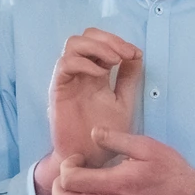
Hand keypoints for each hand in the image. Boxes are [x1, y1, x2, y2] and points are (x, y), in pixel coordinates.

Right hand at [44, 28, 142, 171]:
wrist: (89, 158)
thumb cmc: (104, 134)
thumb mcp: (123, 102)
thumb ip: (128, 79)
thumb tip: (136, 54)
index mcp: (96, 73)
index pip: (102, 42)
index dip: (118, 41)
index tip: (135, 54)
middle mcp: (81, 72)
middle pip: (86, 36)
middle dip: (108, 39)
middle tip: (125, 53)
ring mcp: (69, 79)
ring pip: (73, 44)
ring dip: (96, 46)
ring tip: (114, 61)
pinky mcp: (58, 90)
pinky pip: (65, 65)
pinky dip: (83, 62)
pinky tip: (100, 74)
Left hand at [50, 129, 194, 194]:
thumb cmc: (170, 171)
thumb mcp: (147, 146)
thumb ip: (117, 139)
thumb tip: (94, 133)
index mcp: (116, 183)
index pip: (70, 180)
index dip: (67, 166)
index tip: (80, 159)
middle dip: (58, 186)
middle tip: (72, 175)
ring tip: (77, 189)